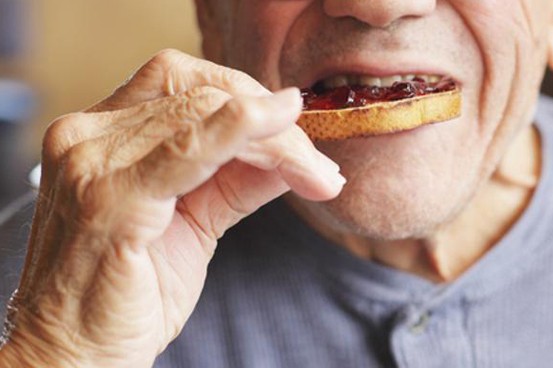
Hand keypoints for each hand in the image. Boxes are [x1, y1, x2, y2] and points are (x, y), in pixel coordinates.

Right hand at [0, 49, 344, 367]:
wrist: (76, 357)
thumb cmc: (127, 294)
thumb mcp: (194, 223)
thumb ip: (237, 179)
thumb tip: (291, 150)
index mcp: (101, 135)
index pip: (182, 81)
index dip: (246, 97)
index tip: (294, 124)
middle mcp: (88, 137)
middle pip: (201, 94)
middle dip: (272, 123)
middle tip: (317, 164)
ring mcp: (92, 164)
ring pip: (205, 114)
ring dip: (276, 139)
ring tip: (316, 173)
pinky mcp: (109, 200)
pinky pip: (188, 149)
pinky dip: (242, 133)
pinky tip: (281, 134)